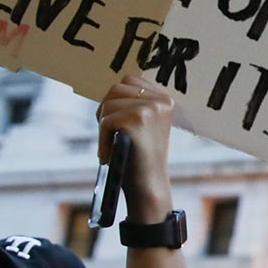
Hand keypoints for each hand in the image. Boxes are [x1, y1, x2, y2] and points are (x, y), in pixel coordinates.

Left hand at [97, 75, 174, 221]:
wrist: (148, 186)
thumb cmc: (140, 158)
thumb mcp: (143, 125)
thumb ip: (134, 104)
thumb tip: (112, 89)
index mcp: (165, 99)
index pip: (128, 81)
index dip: (116, 102)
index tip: (120, 127)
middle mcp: (162, 101)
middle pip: (115, 89)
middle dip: (107, 113)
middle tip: (112, 137)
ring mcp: (151, 108)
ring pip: (108, 104)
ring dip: (103, 127)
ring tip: (112, 146)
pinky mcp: (137, 119)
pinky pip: (105, 121)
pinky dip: (102, 139)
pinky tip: (110, 153)